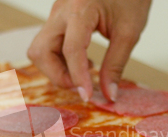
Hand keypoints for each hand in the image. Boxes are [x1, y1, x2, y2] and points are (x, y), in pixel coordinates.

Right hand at [27, 0, 151, 101]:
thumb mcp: (129, 32)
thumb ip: (116, 65)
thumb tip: (109, 95)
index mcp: (81, 9)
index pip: (71, 49)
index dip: (77, 77)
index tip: (88, 96)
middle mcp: (61, 10)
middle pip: (40, 51)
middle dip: (56, 74)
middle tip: (80, 85)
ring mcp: (56, 14)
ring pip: (39, 50)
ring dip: (56, 69)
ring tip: (82, 73)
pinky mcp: (57, 19)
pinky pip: (47, 45)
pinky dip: (59, 60)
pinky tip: (81, 62)